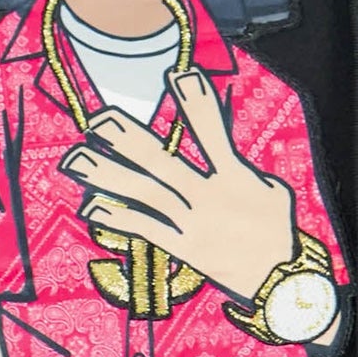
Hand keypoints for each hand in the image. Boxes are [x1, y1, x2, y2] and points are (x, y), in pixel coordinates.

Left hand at [61, 72, 296, 303]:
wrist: (280, 281)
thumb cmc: (278, 232)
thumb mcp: (274, 191)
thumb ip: (245, 171)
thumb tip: (225, 154)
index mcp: (235, 177)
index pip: (212, 132)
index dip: (196, 103)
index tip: (178, 75)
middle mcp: (207, 196)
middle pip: (161, 162)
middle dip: (128, 139)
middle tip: (99, 119)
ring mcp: (190, 223)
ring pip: (143, 194)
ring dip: (108, 175)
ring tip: (77, 158)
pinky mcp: (181, 247)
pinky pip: (144, 229)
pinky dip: (118, 218)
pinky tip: (91, 207)